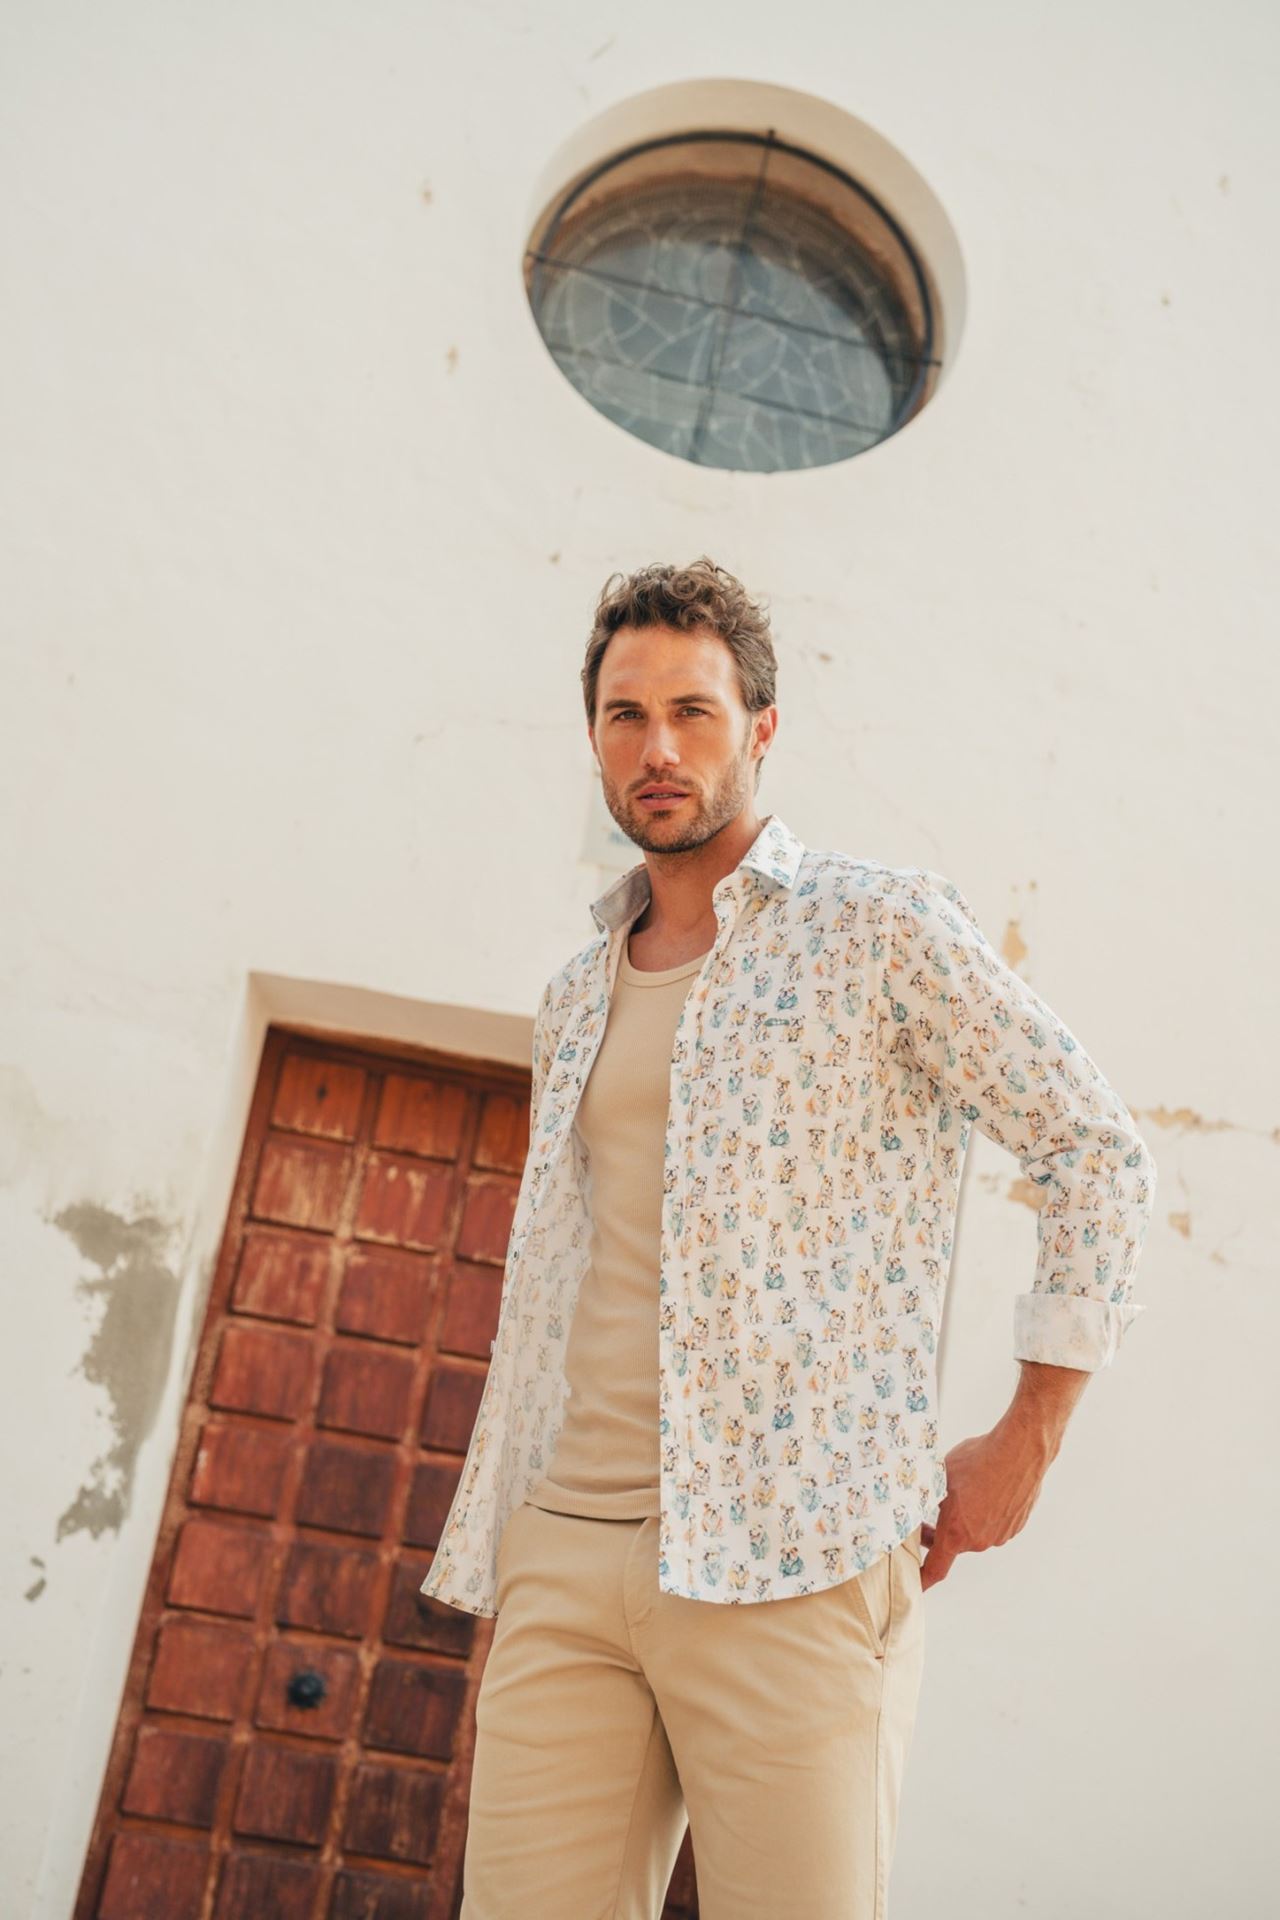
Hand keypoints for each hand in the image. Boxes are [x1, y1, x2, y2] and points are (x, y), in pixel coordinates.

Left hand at [918, 1416, 1052, 1591]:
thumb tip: (919, 1500)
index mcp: (955, 1533)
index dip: (922, 1579)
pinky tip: (988, 1488)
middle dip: (942, 1530)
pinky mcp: (1016, 1525)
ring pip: (976, 1531)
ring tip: (970, 1488)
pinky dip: (988, 1512)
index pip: (935, 1568)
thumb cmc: (977, 1461)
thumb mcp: (941, 1477)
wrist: (1018, 1451)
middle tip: (934, 1509)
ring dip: (968, 1518)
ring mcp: (1000, 1535)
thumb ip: (930, 1498)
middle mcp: (979, 1541)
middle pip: (955, 1543)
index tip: (915, 1585)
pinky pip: (995, 1524)